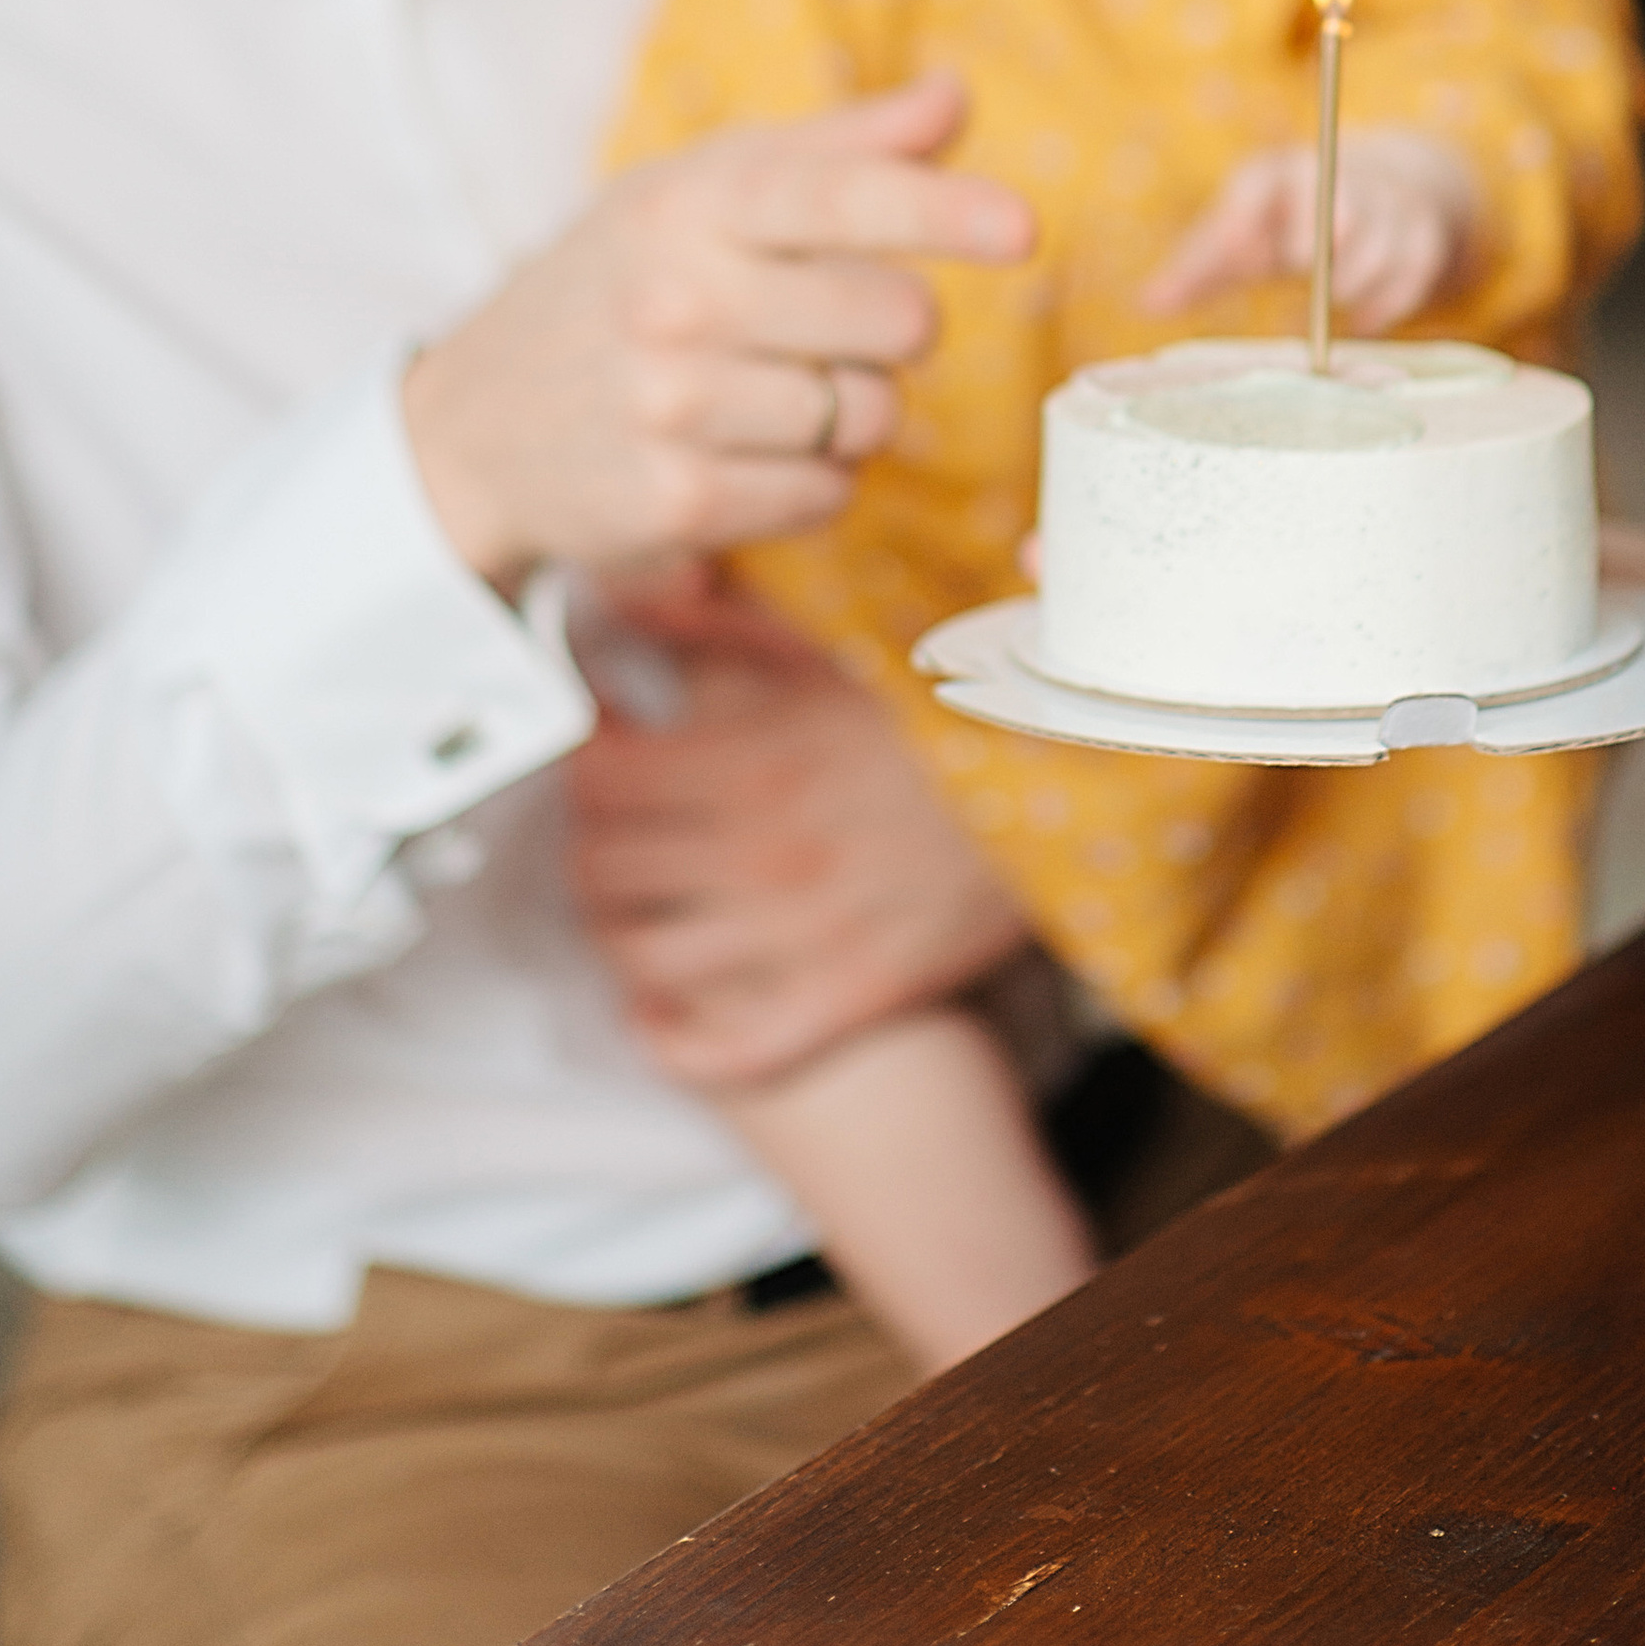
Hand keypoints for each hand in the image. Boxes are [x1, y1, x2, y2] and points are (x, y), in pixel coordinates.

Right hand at [404, 74, 1032, 589]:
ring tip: (776, 389)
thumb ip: (839, 149)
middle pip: (896, 321)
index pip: (842, 199)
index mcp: (692, 206)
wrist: (473, 423)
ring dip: (857, 410)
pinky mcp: (679, 503)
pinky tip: (751, 451)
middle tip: (828, 326)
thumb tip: (955, 99)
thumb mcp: (700, 189)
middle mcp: (677, 302)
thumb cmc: (618, 281)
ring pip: (873, 416)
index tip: (1023, 229)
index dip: (944, 212)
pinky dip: (817, 478)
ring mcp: (673, 408)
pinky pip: (829, 493)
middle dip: (895, 328)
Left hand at [564, 575, 1030, 1089]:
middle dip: (588, 839)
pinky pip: (723, 1048)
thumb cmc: (938, 710)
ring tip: (630, 898)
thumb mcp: (829, 649)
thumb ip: (715, 625)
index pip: (596, 781)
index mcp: (756, 759)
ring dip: (617, 927)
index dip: (578, 763)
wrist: (1066, 786)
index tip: (596, 746)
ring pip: (640, 956)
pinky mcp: (843, 997)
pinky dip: (672, 1035)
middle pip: (600, 869)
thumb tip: (618, 597)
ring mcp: (799, 935)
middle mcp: (763, 853)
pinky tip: (659, 1003)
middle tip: (610, 821)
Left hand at [1143, 127, 1480, 332]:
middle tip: (1297, 267)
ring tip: (1334, 297)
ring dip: (1351, 285)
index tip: (1238, 255)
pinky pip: (1411, 277)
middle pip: (1333, 212)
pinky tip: (1364, 317)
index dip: (1243, 220)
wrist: (1381, 184)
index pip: (1257, 184)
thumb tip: (1148, 305)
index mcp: (1278, 173)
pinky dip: (1386, 305)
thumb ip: (1200, 268)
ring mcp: (1386, 205)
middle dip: (1314, 248)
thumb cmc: (1289, 219)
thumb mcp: (1242, 234)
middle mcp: (1334, 179)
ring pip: (1375, 252)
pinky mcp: (1424, 235)